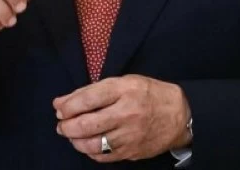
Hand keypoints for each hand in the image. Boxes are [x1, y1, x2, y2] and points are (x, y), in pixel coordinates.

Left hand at [53, 75, 191, 162]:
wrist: (180, 115)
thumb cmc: (148, 94)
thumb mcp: (124, 82)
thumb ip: (93, 91)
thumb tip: (61, 102)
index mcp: (125, 89)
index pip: (88, 98)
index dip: (68, 105)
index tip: (59, 108)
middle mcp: (127, 112)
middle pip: (87, 124)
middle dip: (67, 126)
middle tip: (61, 125)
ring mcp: (130, 135)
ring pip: (92, 144)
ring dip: (75, 141)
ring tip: (72, 135)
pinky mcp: (132, 152)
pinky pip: (103, 157)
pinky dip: (90, 152)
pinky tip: (88, 145)